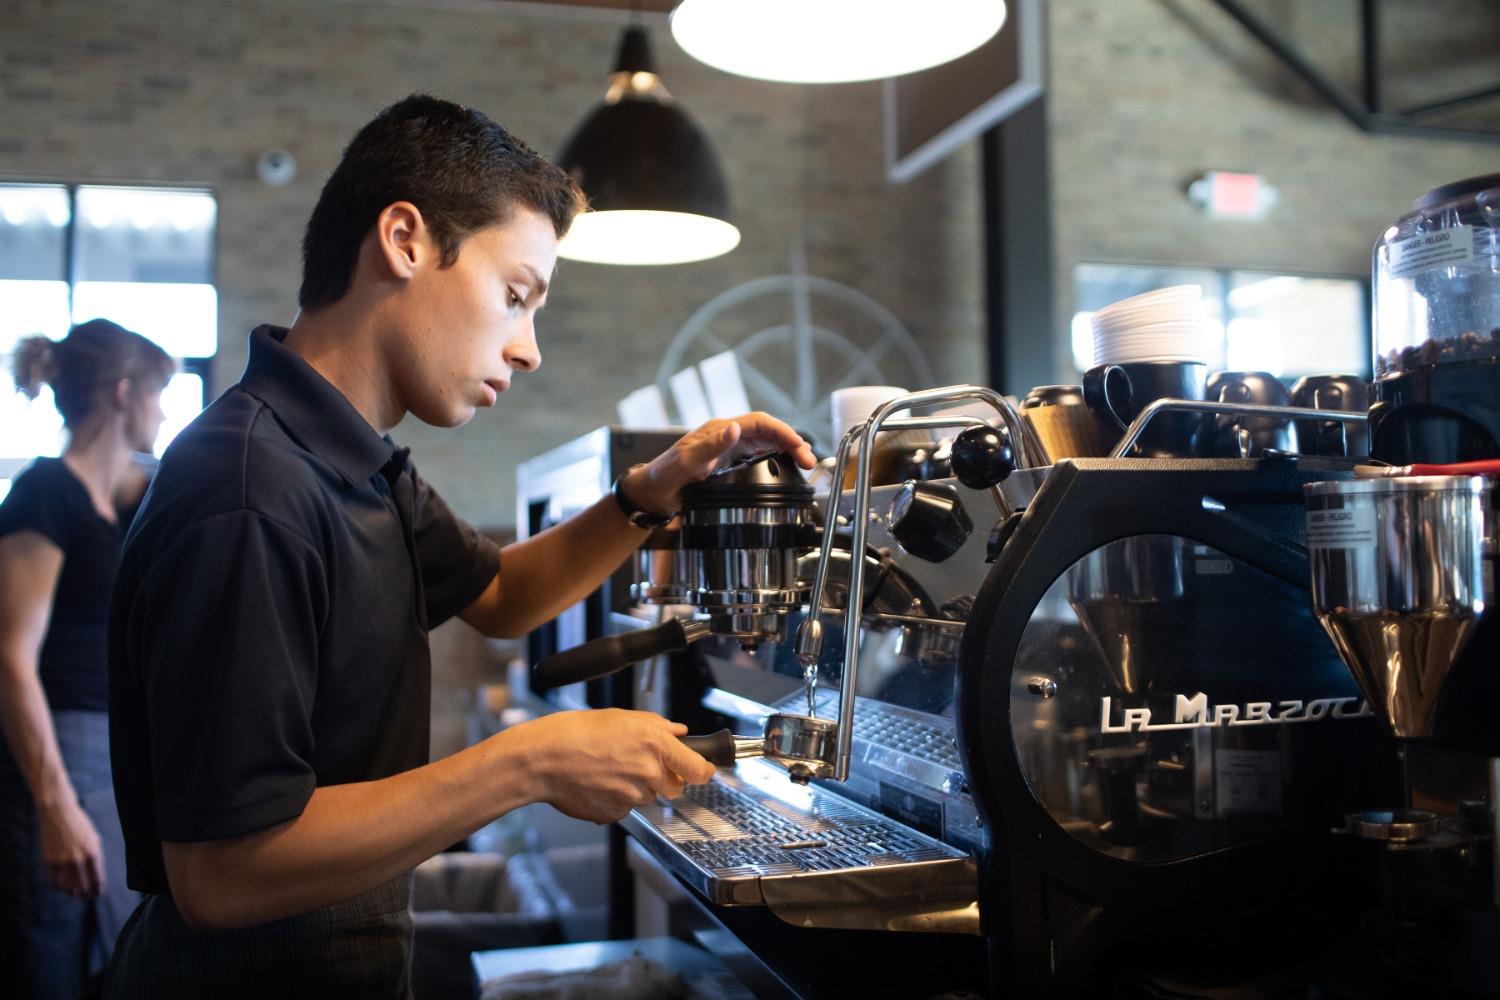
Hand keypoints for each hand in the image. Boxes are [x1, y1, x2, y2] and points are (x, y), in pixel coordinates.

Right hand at [39, 798, 102, 898]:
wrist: (58, 813)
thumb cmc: (79, 825)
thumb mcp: (94, 839)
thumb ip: (95, 857)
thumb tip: (95, 875)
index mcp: (93, 853)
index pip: (97, 879)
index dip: (97, 890)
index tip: (97, 894)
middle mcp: (78, 860)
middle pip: (83, 886)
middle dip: (85, 894)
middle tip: (85, 897)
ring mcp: (62, 862)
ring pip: (67, 887)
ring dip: (71, 892)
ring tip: (73, 893)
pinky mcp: (48, 862)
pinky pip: (53, 881)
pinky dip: (57, 886)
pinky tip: (60, 886)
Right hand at [518, 709, 718, 823]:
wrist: (543, 759)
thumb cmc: (575, 732)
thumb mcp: (621, 718)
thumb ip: (657, 726)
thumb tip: (679, 732)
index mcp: (656, 744)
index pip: (698, 770)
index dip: (703, 771)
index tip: (703, 770)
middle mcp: (649, 772)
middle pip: (675, 788)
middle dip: (665, 779)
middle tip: (640, 764)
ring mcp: (632, 796)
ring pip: (647, 797)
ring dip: (637, 787)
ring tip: (609, 769)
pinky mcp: (615, 813)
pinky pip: (625, 808)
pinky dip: (617, 798)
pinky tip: (598, 782)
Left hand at [625, 412, 816, 515]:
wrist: (652, 493)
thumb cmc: (664, 476)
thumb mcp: (685, 462)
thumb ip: (710, 446)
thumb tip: (736, 429)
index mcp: (719, 429)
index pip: (759, 422)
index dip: (781, 431)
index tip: (798, 444)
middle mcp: (727, 436)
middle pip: (767, 432)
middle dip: (791, 442)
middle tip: (808, 461)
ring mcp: (729, 449)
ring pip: (767, 443)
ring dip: (787, 451)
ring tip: (805, 464)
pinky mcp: (730, 463)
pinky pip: (760, 456)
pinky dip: (777, 460)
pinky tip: (787, 470)